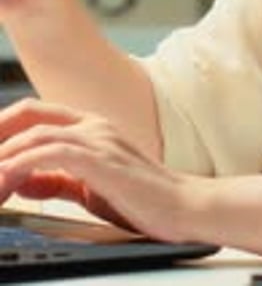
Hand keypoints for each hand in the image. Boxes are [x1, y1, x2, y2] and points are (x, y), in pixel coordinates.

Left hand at [0, 98, 194, 242]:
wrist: (184, 207)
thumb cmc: (142, 198)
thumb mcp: (89, 187)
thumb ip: (57, 180)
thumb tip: (22, 179)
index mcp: (90, 127)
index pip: (36, 114)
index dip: (4, 126)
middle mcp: (93, 126)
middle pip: (30, 114)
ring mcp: (99, 140)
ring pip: (37, 133)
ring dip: (5, 154)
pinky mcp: (103, 160)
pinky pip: (53, 153)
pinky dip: (24, 163)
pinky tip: (7, 178)